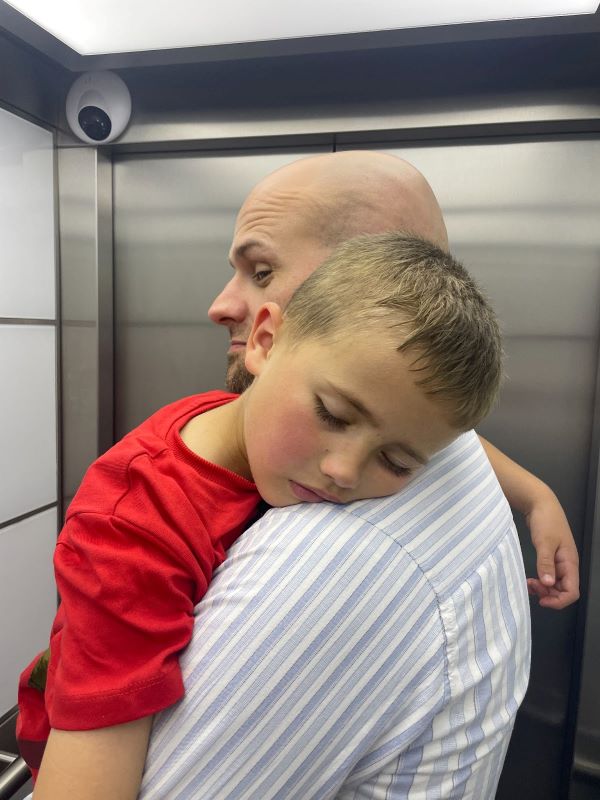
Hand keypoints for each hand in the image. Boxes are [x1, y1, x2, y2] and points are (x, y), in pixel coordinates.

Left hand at [525, 491, 578, 609]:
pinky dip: (540, 581)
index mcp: (570, 562)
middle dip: (549, 595)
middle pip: (563, 591)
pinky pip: (548, 576)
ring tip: (529, 584)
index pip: (572, 591)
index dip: (559, 600)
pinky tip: (530, 579)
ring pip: (555, 585)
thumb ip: (546, 563)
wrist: (540, 504)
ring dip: (544, 588)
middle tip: (531, 587)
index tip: (542, 599)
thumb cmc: (546, 520)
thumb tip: (548, 584)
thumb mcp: (544, 541)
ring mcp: (558, 562)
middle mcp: (566, 565)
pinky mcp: (550, 558)